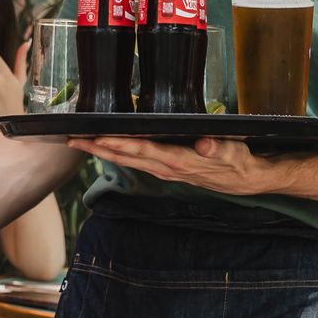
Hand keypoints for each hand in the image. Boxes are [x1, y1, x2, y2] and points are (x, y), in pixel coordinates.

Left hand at [67, 134, 280, 196]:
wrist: (246, 180)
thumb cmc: (238, 162)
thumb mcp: (232, 152)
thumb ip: (216, 148)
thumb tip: (201, 145)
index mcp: (178, 160)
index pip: (140, 149)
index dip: (116, 143)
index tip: (94, 137)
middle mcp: (166, 167)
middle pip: (126, 157)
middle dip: (97, 148)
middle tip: (71, 140)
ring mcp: (165, 170)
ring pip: (128, 161)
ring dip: (104, 152)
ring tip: (81, 142)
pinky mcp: (168, 169)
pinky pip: (138, 162)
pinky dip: (120, 154)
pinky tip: (109, 149)